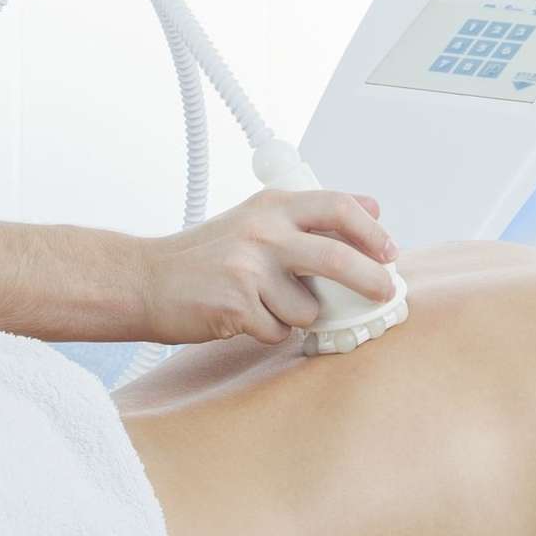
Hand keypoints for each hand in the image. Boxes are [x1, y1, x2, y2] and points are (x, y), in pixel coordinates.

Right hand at [134, 189, 399, 345]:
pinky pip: (279, 330)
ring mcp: (249, 269)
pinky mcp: (237, 306)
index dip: (371, 231)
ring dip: (297, 314)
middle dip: (370, 280)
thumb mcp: (255, 219)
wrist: (146, 280)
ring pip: (308, 307)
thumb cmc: (205, 255)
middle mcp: (263, 231)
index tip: (388, 251)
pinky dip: (269, 330)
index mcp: (272, 205)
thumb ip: (306, 217)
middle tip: (383, 292)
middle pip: (336, 257)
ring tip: (265, 303)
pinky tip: (242, 316)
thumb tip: (370, 209)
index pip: (338, 207)